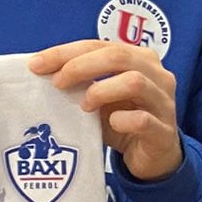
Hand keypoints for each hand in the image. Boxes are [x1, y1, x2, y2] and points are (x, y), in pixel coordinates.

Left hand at [31, 41, 182, 182]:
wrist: (153, 156)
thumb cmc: (124, 120)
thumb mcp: (102, 96)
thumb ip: (83, 82)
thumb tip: (41, 71)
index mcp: (140, 59)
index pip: (101, 45)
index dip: (66, 52)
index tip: (37, 65)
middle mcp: (157, 75)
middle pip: (119, 56)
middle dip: (81, 66)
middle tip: (58, 83)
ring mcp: (163, 103)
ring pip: (134, 82)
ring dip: (101, 91)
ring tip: (84, 105)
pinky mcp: (163, 131)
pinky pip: (143, 120)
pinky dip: (123, 120)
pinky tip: (112, 124)